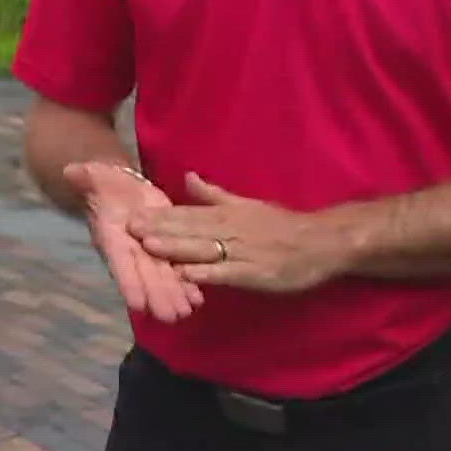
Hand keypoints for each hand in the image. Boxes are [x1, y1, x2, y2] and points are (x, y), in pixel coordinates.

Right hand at [65, 162, 203, 323]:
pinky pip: (176, 268)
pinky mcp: (165, 247)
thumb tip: (70, 171)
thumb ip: (86, 177)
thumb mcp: (95, 177)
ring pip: (162, 276)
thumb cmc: (104, 183)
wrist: (119, 187)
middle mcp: (129, 250)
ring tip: (187, 312)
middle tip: (171, 317)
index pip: (119, 261)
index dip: (128, 282)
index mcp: (111, 236)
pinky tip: (199, 298)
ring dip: (174, 295)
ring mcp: (147, 252)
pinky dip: (186, 283)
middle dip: (157, 296)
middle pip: (144, 276)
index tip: (137, 304)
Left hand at [128, 173, 351, 294]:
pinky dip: (206, 272)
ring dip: (176, 247)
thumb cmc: (281, 225)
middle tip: (130, 228)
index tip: (133, 215)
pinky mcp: (254, 273)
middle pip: (190, 229)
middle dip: (160, 228)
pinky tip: (186, 274)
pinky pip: (226, 272)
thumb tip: (188, 176)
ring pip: (204, 248)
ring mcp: (242, 251)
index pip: (188, 213)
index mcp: (228, 213)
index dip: (160, 215)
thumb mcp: (246, 204)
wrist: (320, 242)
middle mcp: (231, 229)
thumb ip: (214, 194)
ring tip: (148, 246)